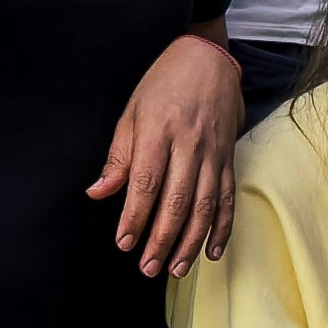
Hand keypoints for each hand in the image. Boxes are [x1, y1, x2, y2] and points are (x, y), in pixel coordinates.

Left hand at [93, 31, 246, 273]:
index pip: (146, 182)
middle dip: (162, 239)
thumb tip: (98, 192)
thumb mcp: (132, 112)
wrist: (208, 58)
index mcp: (158, 131)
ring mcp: (213, 153)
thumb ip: (118, 156)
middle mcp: (189, 144)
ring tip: (177, 269)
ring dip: (191, 241)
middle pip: (177, 200)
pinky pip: (228, 197)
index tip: (124, 243)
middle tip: (148, 268)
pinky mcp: (229, 158)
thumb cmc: (163, 84)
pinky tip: (212, 250)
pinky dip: (223, 227)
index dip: (135, 216)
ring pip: (205, 205)